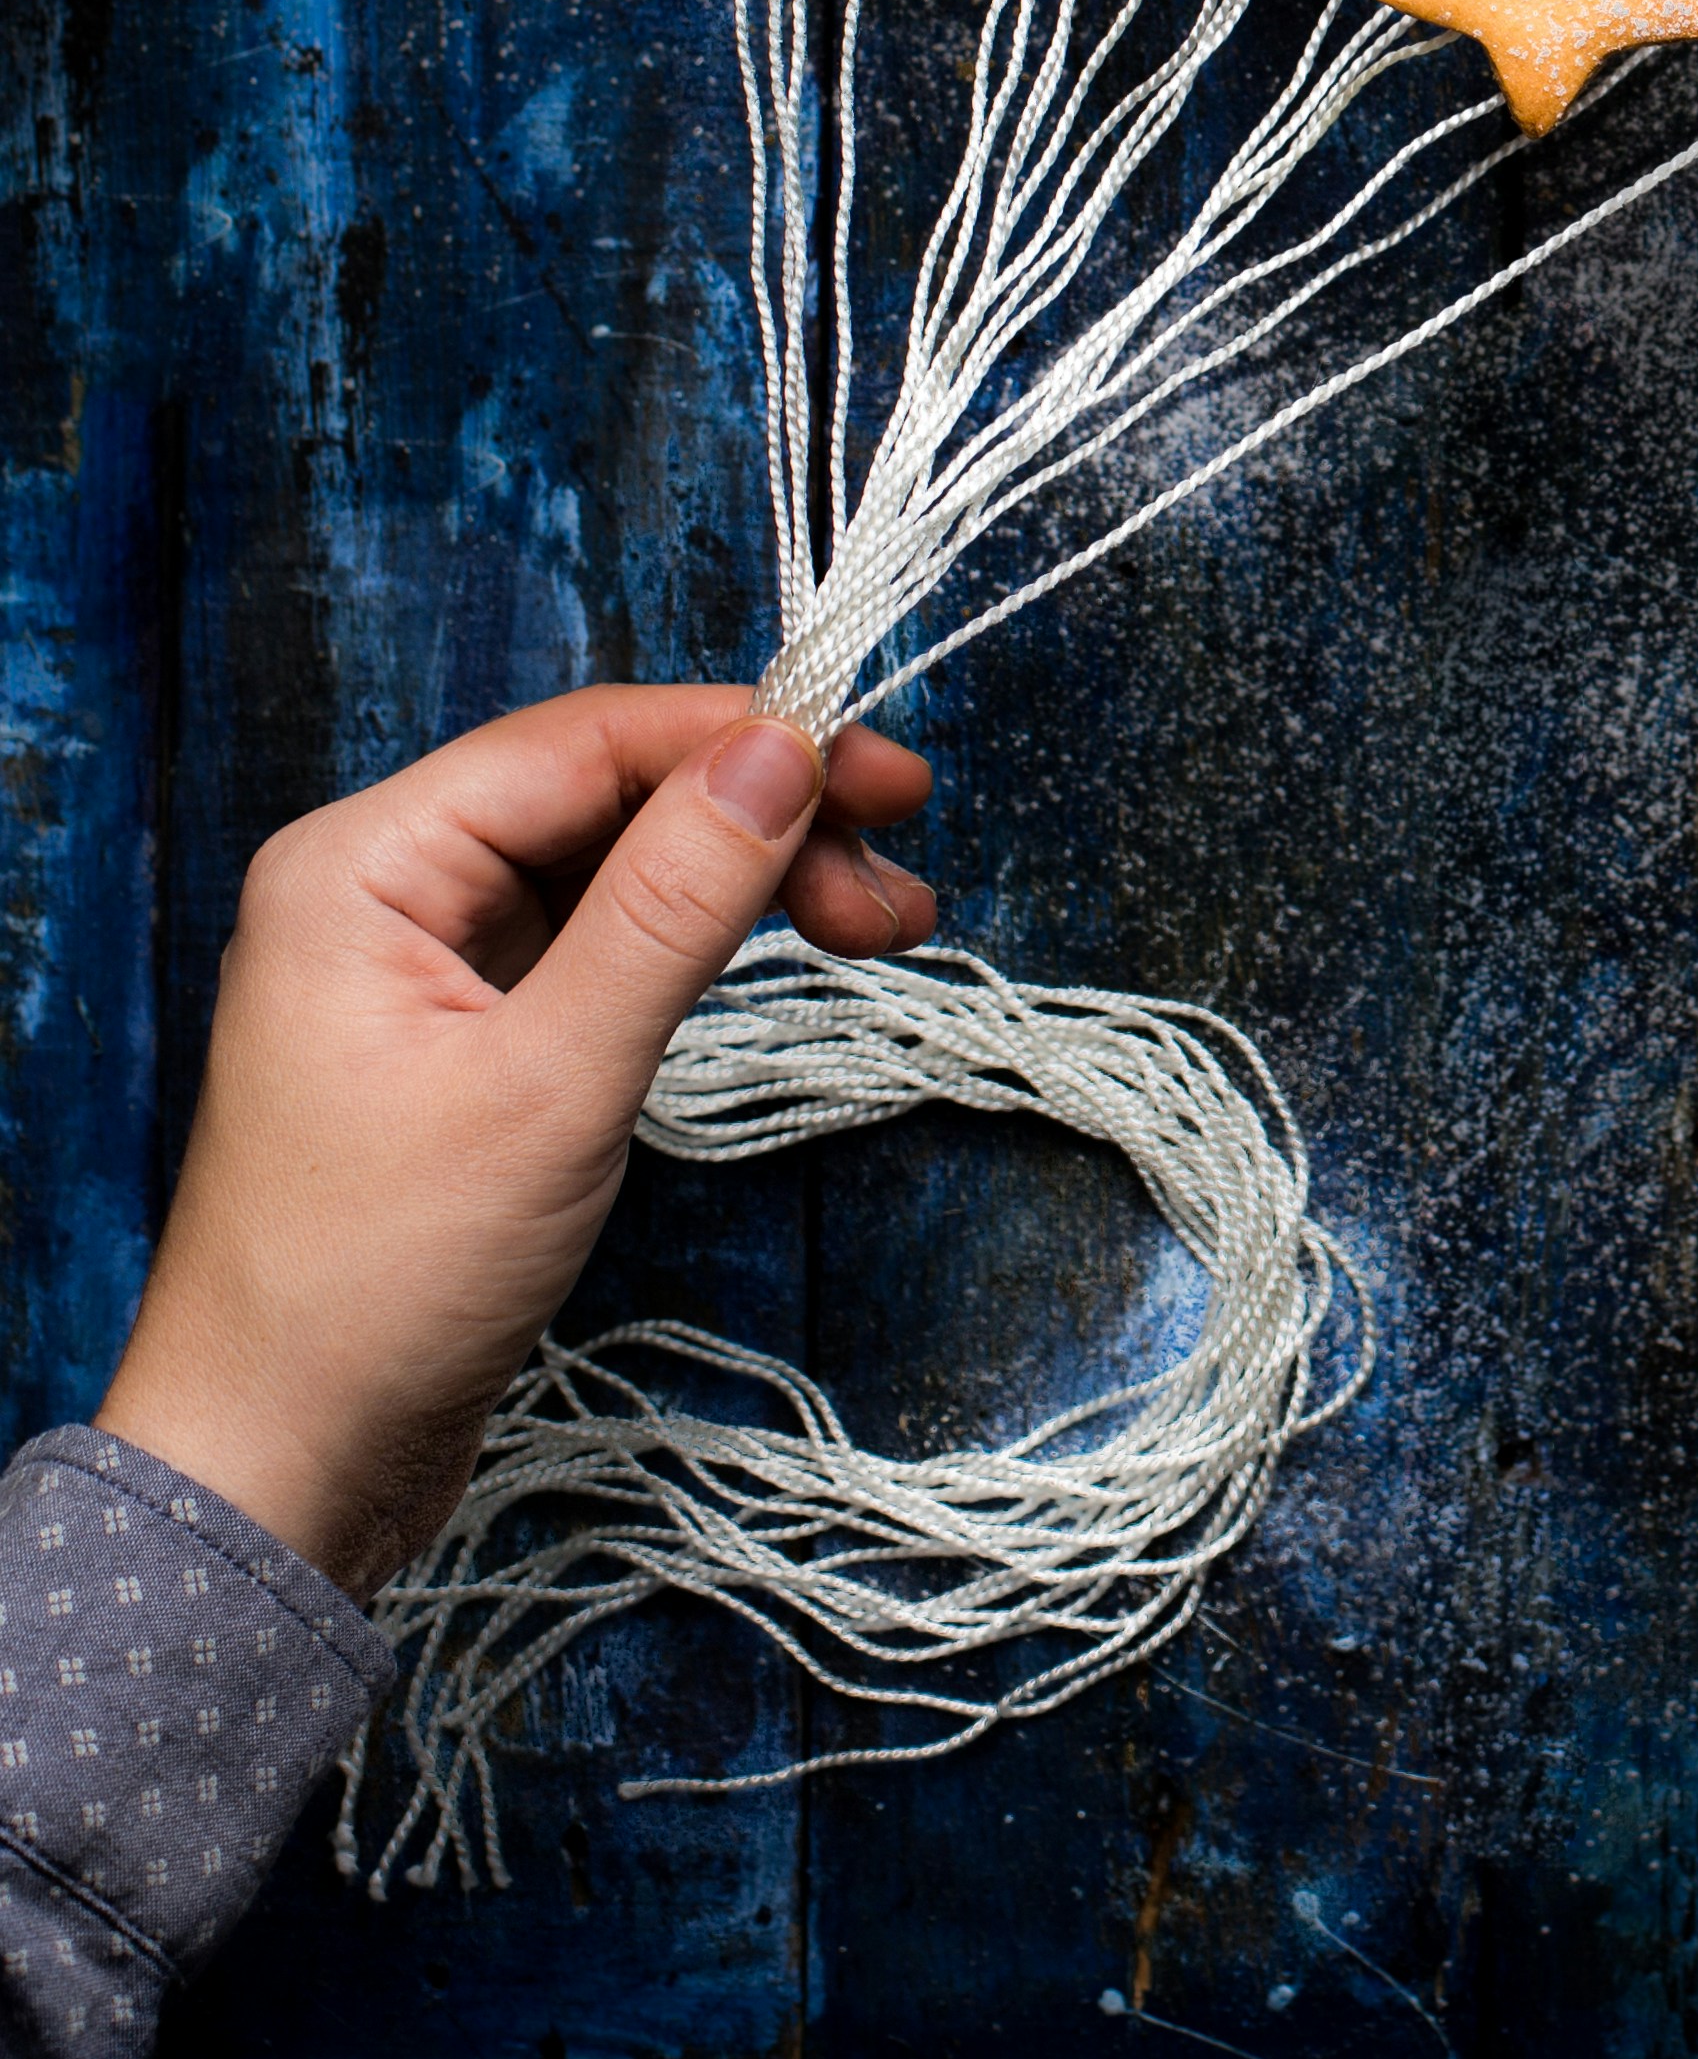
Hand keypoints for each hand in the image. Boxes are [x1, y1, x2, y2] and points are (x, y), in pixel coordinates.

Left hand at [96, 687, 935, 1599]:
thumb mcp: (551, 1083)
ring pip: (618, 867)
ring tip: (881, 925)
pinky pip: (599, 944)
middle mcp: (385, 887)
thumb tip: (780, 752)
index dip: (745, 740)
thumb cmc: (376, 1286)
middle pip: (610, 795)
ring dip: (749, 884)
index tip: (886, 776)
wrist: (277, 1477)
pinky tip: (784, 958)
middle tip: (902, 877)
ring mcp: (423, 964)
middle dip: (764, 822)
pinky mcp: (464, 1038)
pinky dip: (699, 946)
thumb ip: (670, 905)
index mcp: (362, 863)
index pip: (586, 742)